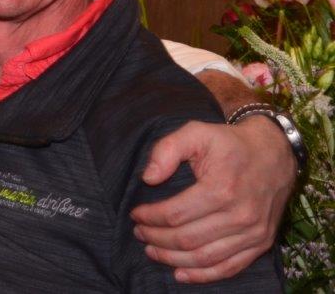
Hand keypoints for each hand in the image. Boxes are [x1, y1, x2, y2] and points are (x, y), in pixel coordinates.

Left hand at [130, 117, 294, 282]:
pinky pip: (230, 267)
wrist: (274, 153)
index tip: (135, 214)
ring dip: (173, 259)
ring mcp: (253, 232)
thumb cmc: (228, 143)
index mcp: (221, 188)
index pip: (175, 214)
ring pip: (204, 257)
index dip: (150, 217)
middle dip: (156, 238)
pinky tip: (180, 273)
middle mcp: (240, 214)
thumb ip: (167, 150)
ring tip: (152, 250)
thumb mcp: (196, 132)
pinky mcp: (261, 242)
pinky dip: (203, 275)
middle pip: (187, 239)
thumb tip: (148, 178)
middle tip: (139, 233)